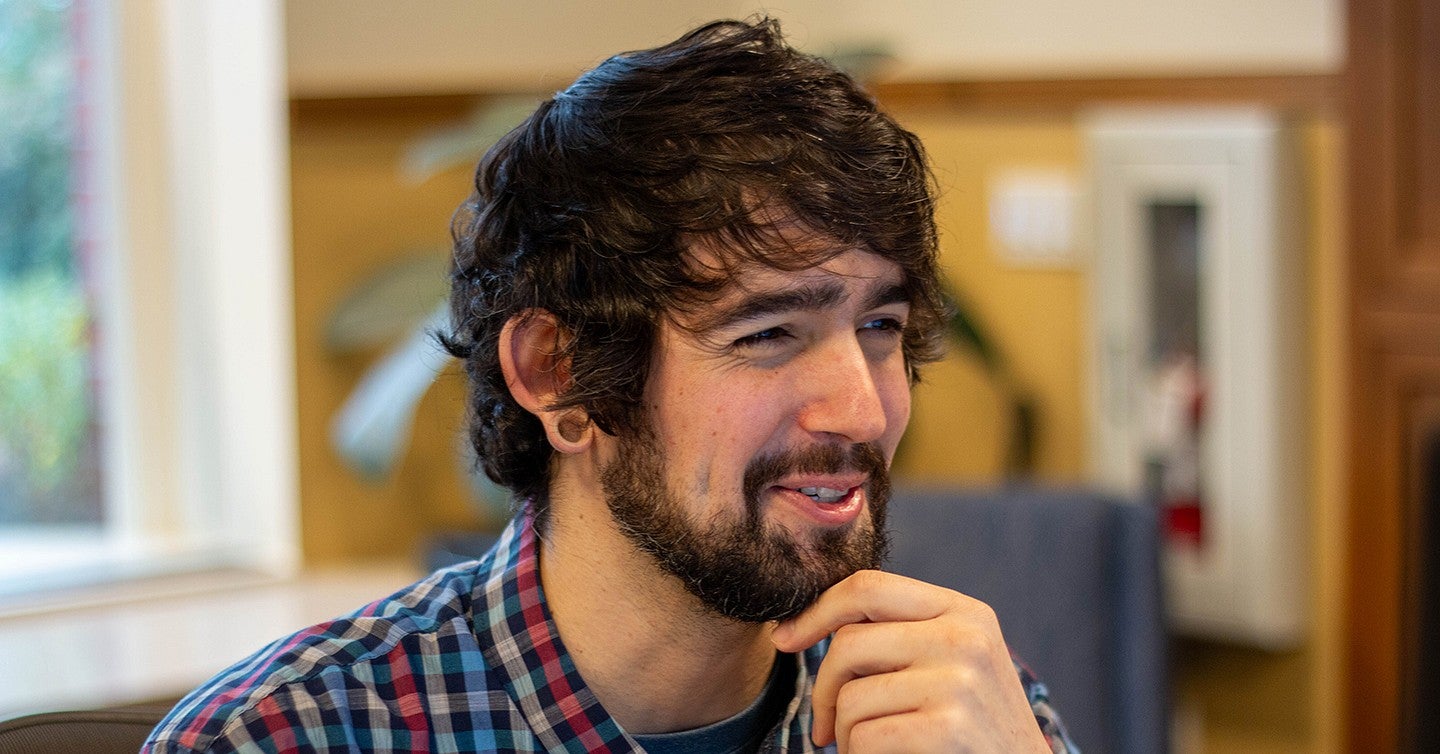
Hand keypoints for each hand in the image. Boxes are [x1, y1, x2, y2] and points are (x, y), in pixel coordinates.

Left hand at [770, 570, 1050, 752]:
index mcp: (964, 611)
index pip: (868, 588)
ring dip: (845, 735)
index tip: (785, 637)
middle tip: (825, 727)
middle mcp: (965, 637)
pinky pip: (864, 737)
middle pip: (848, 644)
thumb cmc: (974, 728)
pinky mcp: (949, 727)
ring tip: (870, 747)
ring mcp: (960, 681)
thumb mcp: (952, 663)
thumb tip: (803, 624)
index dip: (816, 611)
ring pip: (850, 697)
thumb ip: (900, 635)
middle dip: (822, 691)